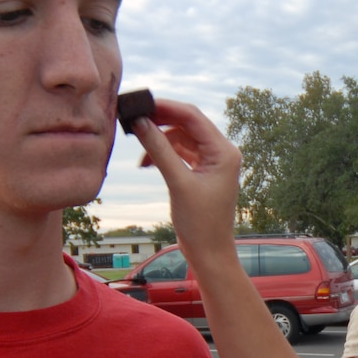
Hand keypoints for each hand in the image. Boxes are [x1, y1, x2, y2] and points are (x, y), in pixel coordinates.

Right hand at [132, 100, 243, 263]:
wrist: (209, 253)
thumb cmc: (200, 223)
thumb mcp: (177, 183)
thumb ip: (159, 150)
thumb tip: (140, 122)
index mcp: (224, 151)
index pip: (193, 117)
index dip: (166, 107)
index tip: (140, 104)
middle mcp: (222, 152)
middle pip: (187, 124)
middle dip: (160, 122)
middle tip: (133, 120)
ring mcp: (213, 162)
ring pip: (182, 138)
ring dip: (160, 141)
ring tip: (140, 154)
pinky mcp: (203, 172)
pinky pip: (181, 153)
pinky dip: (164, 154)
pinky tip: (147, 163)